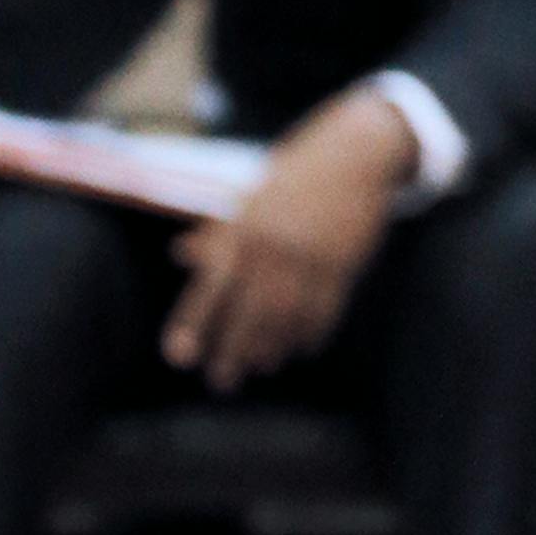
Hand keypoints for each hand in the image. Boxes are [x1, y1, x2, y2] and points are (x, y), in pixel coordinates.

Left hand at [162, 87, 414, 391]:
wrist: (357, 151)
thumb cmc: (295, 175)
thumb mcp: (250, 196)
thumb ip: (218, 233)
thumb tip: (179, 252)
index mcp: (244, 229)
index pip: (210, 287)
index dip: (192, 324)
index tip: (178, 357)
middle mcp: (274, 246)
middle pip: (247, 312)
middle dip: (231, 352)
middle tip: (221, 383)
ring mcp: (311, 257)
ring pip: (285, 318)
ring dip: (270, 349)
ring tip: (260, 368)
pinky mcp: (344, 263)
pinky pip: (324, 310)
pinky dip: (311, 333)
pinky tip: (300, 350)